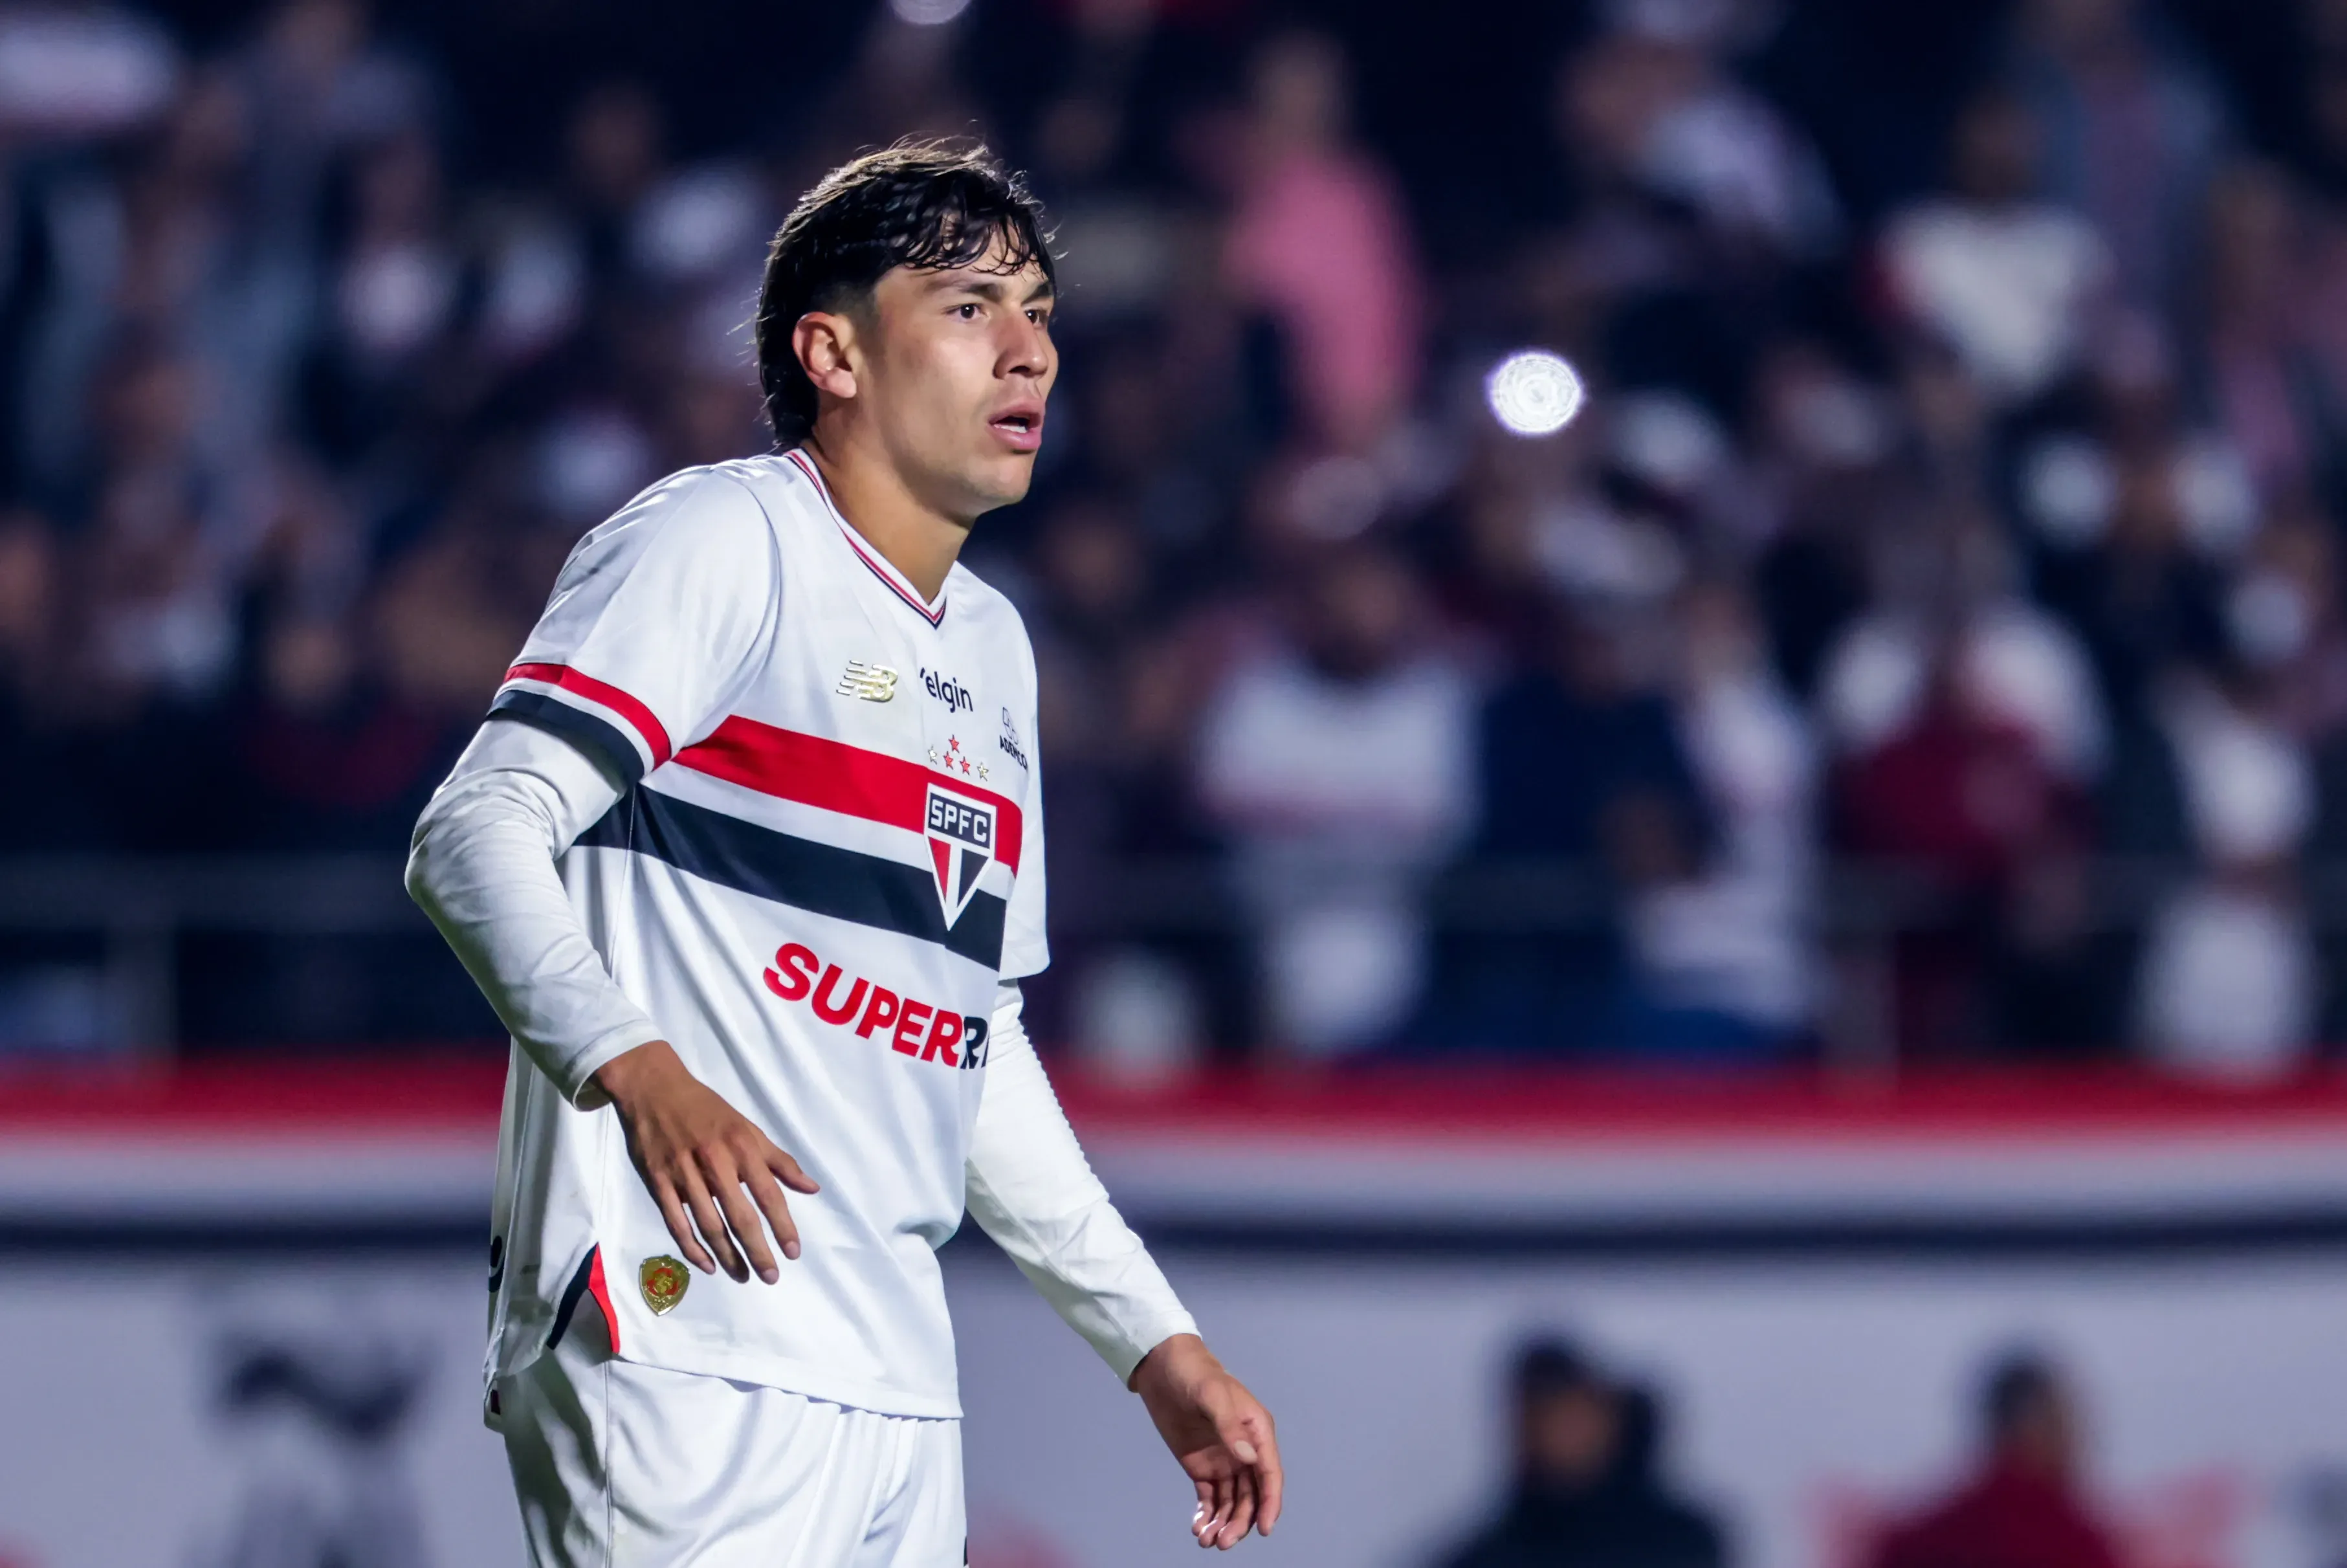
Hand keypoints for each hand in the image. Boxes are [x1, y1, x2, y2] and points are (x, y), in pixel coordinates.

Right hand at [590, 1040, 819, 1283]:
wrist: (655, 1089)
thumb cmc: (708, 1110)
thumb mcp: (748, 1128)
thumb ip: (780, 1161)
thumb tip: (812, 1188)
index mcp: (742, 1147)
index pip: (768, 1194)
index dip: (782, 1225)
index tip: (793, 1252)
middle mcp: (715, 1162)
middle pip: (740, 1216)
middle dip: (757, 1251)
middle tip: (770, 1277)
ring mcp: (684, 1173)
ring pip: (709, 1225)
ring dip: (727, 1256)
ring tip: (743, 1276)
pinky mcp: (659, 1182)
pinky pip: (677, 1223)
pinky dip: (692, 1248)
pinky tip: (707, 1265)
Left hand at [1130, 1334, 1282, 1549]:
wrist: (1164, 1369)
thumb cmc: (1195, 1374)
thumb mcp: (1212, 1396)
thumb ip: (1230, 1427)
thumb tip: (1248, 1459)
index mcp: (1257, 1431)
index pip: (1269, 1474)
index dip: (1270, 1504)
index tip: (1264, 1530)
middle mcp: (1245, 1451)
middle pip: (1251, 1495)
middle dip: (1241, 1522)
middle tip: (1223, 1542)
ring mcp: (1224, 1461)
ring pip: (1232, 1502)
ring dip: (1224, 1523)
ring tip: (1207, 1541)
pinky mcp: (1202, 1467)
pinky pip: (1210, 1498)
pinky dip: (1207, 1515)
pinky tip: (1198, 1528)